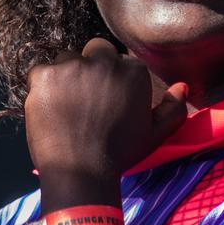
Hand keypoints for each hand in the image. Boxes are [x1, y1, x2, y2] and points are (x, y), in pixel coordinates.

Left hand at [25, 38, 187, 187]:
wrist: (80, 173)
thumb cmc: (119, 154)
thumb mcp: (154, 135)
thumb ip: (172, 110)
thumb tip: (181, 87)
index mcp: (132, 71)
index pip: (121, 61)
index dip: (114, 81)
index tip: (108, 101)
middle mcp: (103, 61)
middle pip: (96, 51)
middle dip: (93, 67)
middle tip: (87, 97)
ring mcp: (71, 66)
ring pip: (68, 59)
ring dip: (67, 75)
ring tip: (67, 104)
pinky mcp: (44, 75)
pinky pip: (41, 71)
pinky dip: (43, 86)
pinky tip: (49, 107)